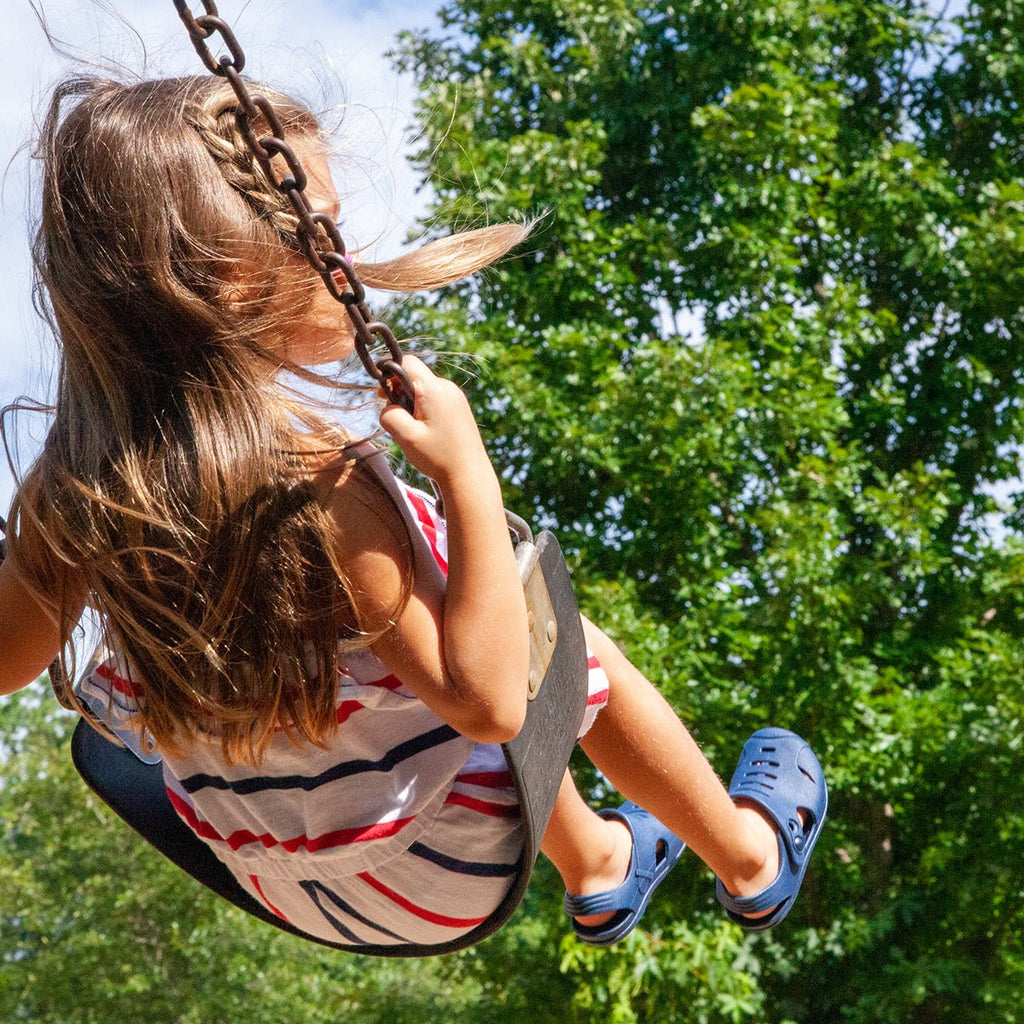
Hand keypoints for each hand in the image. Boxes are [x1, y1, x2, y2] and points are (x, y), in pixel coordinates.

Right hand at [378, 355, 491, 486]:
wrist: (469, 475)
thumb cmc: (438, 457)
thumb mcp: (406, 437)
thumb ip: (389, 415)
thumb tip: (387, 405)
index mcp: (435, 390)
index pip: (407, 362)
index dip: (390, 374)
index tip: (384, 395)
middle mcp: (448, 388)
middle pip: (415, 376)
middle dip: (400, 393)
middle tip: (399, 419)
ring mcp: (456, 397)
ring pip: (424, 389)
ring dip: (412, 404)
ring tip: (415, 430)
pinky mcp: (460, 407)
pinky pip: (435, 399)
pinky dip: (425, 410)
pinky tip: (427, 431)